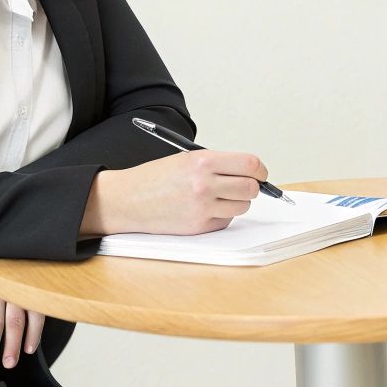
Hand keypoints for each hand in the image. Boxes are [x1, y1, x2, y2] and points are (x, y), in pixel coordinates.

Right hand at [80, 149, 267, 236]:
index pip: (250, 164)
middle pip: (251, 188)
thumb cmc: (155, 178)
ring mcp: (202, 208)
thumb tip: (250, 172)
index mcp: (202, 161)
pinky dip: (222, 216)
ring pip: (242, 206)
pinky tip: (204, 209)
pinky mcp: (198, 227)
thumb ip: (218, 164)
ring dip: (237, 202)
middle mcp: (204, 184)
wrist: (127, 199)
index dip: (259, 170)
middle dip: (251, 187)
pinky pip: (226, 221)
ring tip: (219, 197)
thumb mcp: (186, 159)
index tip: (259, 172)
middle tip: (242, 185)